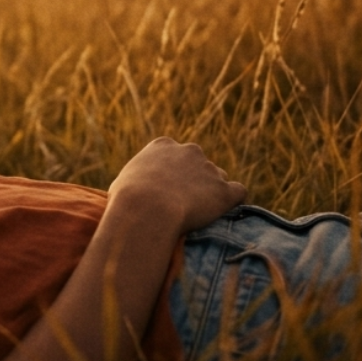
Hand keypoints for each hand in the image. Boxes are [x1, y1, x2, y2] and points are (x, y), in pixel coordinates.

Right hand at [108, 138, 246, 233]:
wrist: (146, 210)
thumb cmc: (126, 199)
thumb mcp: (123, 182)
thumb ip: (137, 179)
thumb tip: (133, 191)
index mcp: (163, 145)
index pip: (175, 154)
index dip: (173, 173)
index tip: (166, 191)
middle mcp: (189, 151)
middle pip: (199, 164)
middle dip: (195, 181)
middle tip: (183, 205)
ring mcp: (209, 169)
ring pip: (218, 179)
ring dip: (211, 194)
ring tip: (197, 215)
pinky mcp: (224, 190)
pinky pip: (238, 192)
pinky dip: (233, 201)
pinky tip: (223, 213)